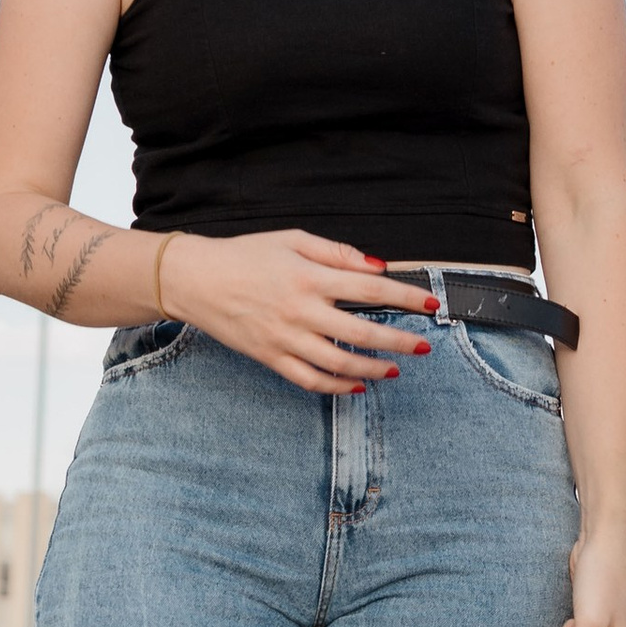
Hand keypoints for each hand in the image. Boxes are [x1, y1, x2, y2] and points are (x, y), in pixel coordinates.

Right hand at [163, 230, 424, 394]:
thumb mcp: (293, 239)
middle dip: (398, 341)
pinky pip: (308, 380)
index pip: (369, 288)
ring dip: (372, 369)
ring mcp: (284, 338)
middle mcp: (300, 311)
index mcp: (309, 277)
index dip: (404, 296)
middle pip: (361, 332)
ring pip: (338, 364)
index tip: (429, 302)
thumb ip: (337, 253)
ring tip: (394, 370)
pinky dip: (335, 387)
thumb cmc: (246, 255)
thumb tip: (378, 265)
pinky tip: (355, 385)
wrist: (196, 280)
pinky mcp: (270, 357)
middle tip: (423, 346)